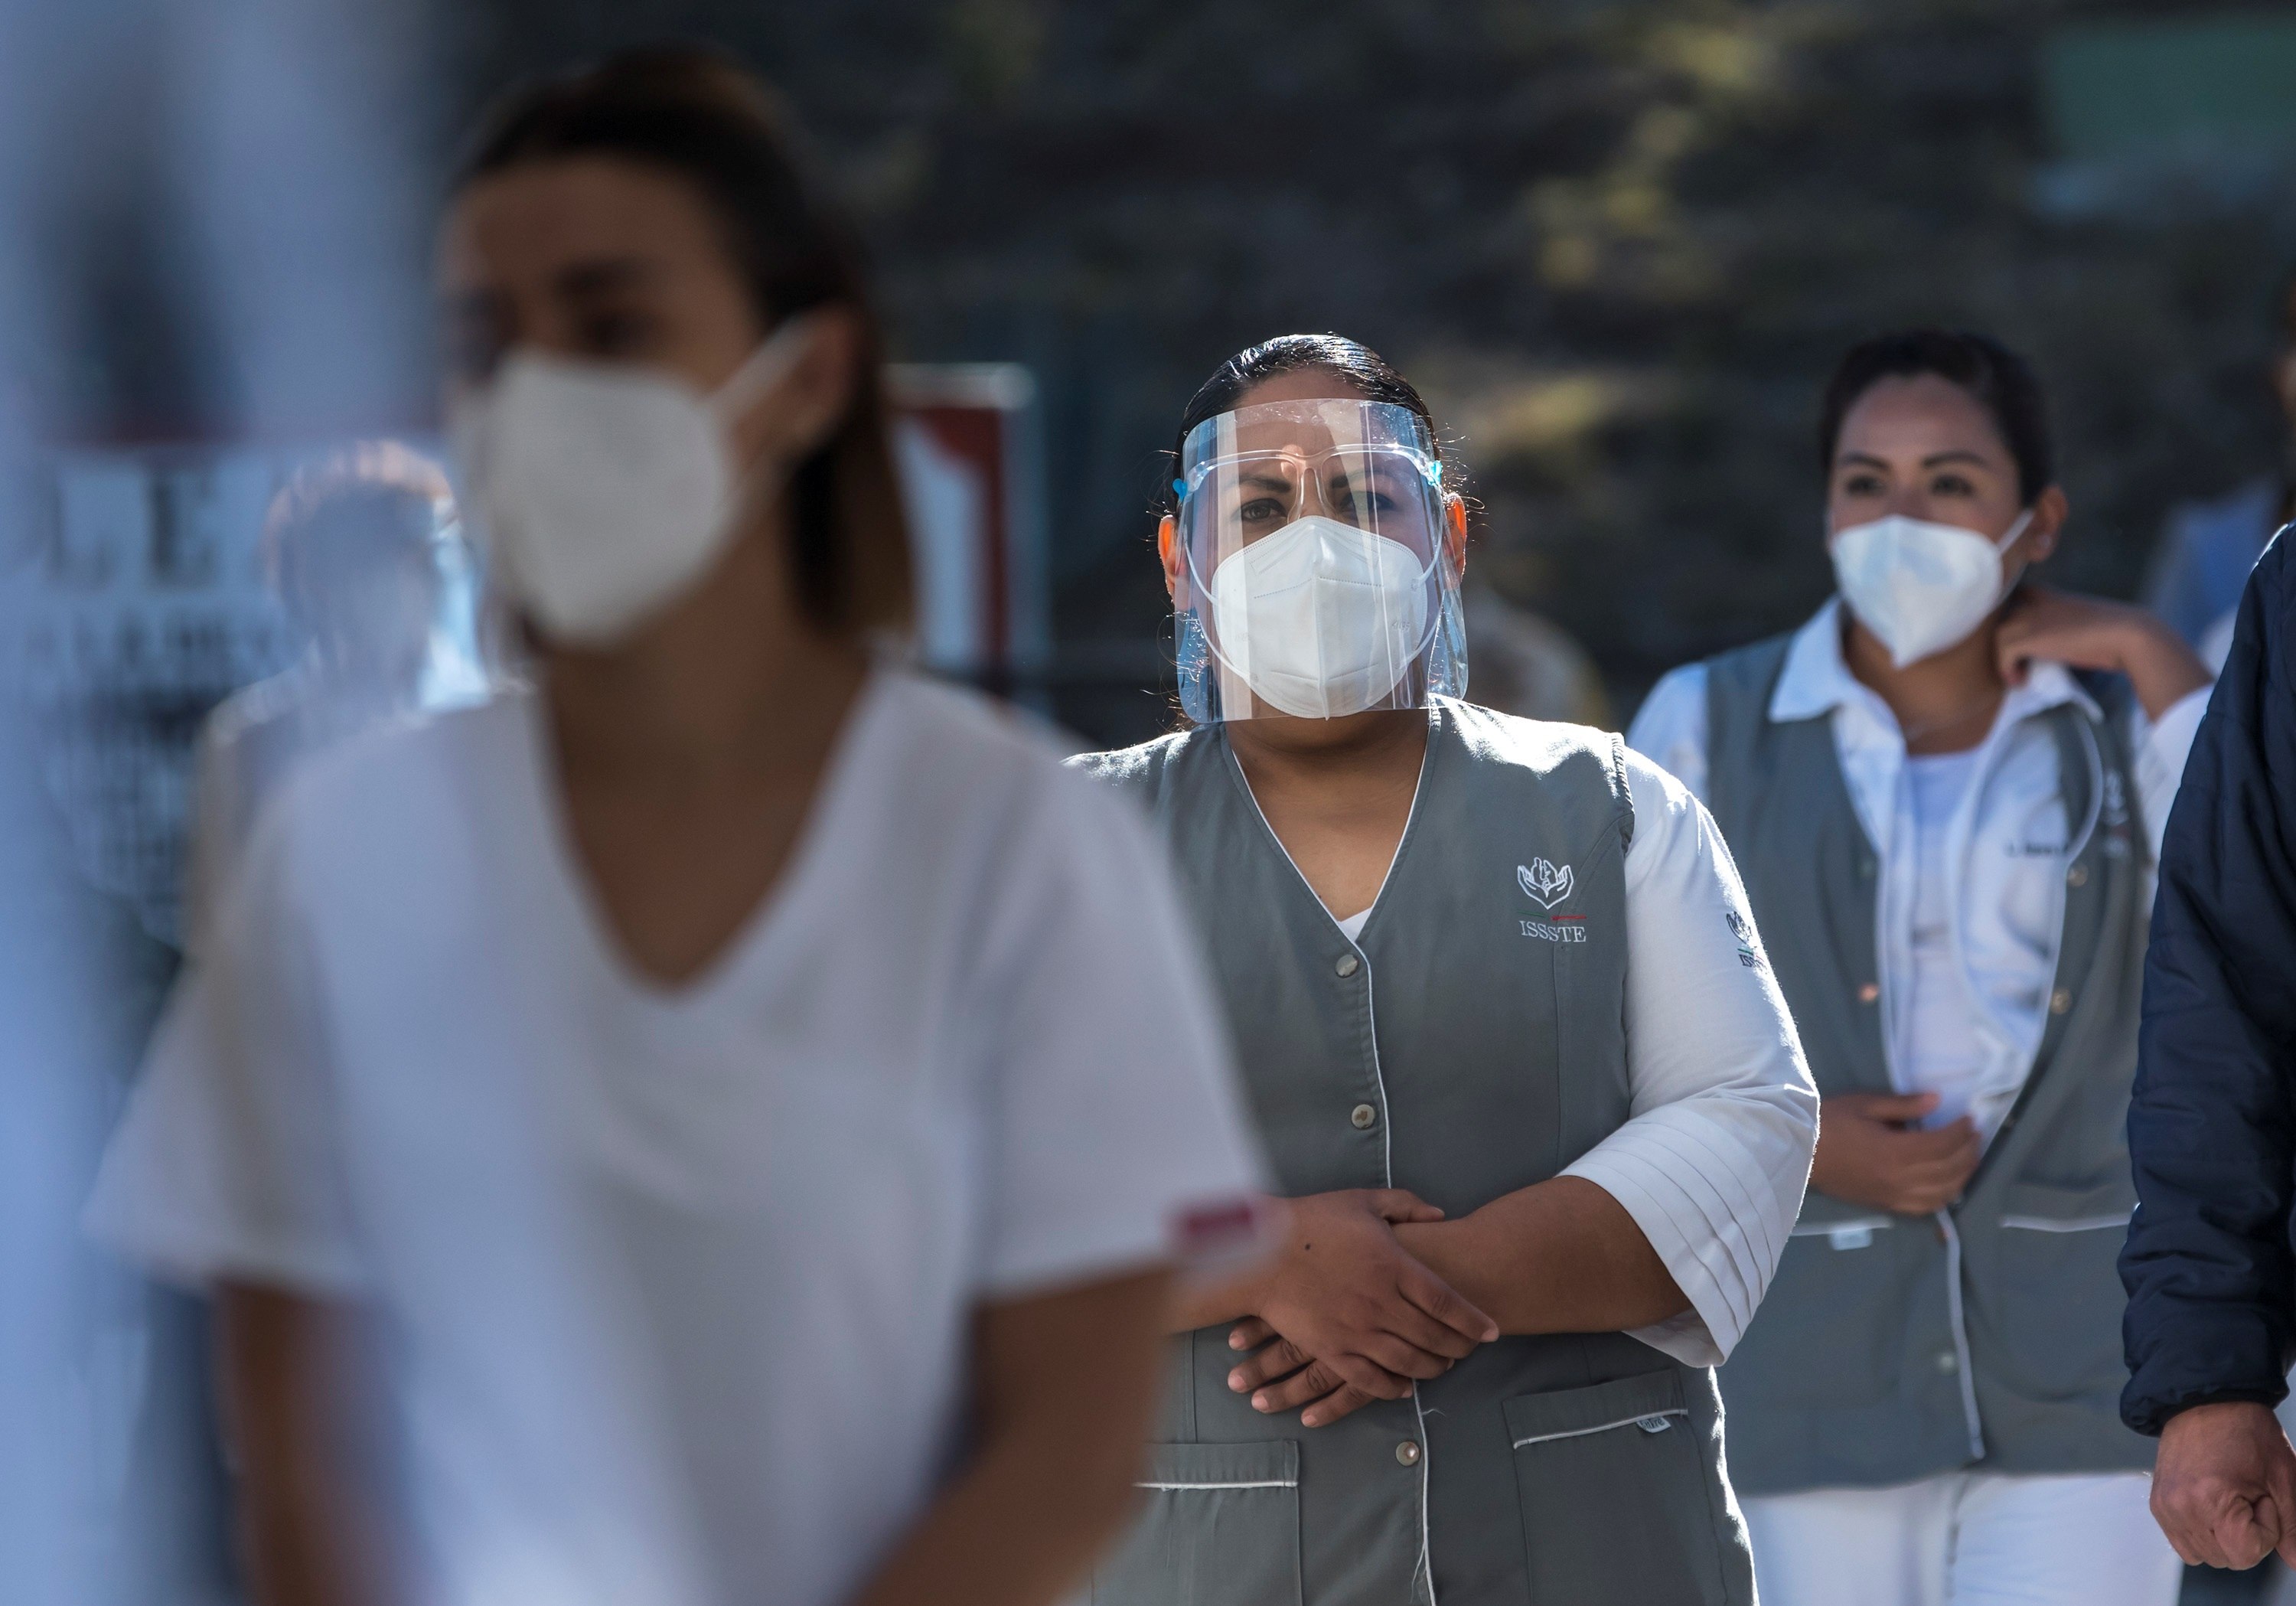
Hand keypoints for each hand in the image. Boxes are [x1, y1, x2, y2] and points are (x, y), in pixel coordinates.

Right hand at [1223, 1190, 1496, 1426]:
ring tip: (1442, 1367)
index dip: (1474, 1321)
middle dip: (1459, 1347)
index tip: (1491, 1332)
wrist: (1259, 1249)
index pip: (1448, 1302)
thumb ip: (1405, 1206)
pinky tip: (1403, 1387)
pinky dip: (1392, 1387)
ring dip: (1432, 1368)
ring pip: (1408, 1360)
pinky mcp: (1331, 1349)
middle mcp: (1382, 1303)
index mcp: (1394, 1266)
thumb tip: (1441, 1215)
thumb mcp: (1362, 1202)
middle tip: (1469, 1351)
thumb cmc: (1311, 1220)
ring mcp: (1357, 1329)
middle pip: (1434, 1336)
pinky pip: (1370, 1378)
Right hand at [1809, 1092, 1980, 1214]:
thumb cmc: (1828, 1122)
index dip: (1961, 1130)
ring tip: (1969, 1158)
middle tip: (1975, 1134)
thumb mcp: (1864, 1104)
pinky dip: (1944, 1197)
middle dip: (1968, 1150)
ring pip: (1943, 1193)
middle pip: (1949, 1169)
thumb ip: (1903, 1105)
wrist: (1798, 1152)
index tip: (1969, 1118)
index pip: (1942, 1143)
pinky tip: (1950, 1185)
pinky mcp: (1886, 1205)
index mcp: (1894, 1151)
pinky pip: (1925, 1208)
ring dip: (1963, 1175)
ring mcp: (1893, 1196)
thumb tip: (1937, 1101)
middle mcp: (1899, 1179)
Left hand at [1994, 586, 2209, 720]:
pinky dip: (2007, 669)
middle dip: (2003, 636)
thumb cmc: (2115, 633)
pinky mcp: (2030, 637)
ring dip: (2003, 657)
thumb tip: (2057, 645)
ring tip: (2018, 674)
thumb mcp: (2083, 623)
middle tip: (2012, 658)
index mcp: (2053, 595)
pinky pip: (2004, 652)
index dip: (2011, 612)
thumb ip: (2063, 626)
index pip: (2017, 593)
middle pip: (2002, 614)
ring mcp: (2033, 617)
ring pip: (1999, 634)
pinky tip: (2020, 680)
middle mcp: (2039, 602)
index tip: (2016, 635)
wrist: (2129, 635)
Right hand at [2152, 1401, 2295, 1570]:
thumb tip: (2294, 1560)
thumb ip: (2292, 1527)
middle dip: (2245, 1536)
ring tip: (2227, 1500)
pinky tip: (2211, 1506)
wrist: (2206, 1399)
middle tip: (2246, 1497)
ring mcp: (2165, 1507)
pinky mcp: (2158, 1504)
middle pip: (2226, 1560)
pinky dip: (2202, 1534)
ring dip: (2223, 1538)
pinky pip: (2183, 1542)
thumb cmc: (2246, 1431)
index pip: (2246, 1554)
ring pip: (2204, 1555)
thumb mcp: (2283, 1477)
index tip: (2262, 1498)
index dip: (2266, 1532)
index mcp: (2210, 1500)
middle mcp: (2180, 1507)